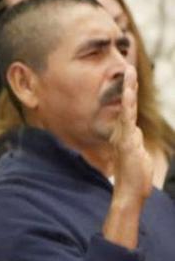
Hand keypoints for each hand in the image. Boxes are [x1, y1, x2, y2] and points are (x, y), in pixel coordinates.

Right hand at [109, 65, 152, 203]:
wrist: (130, 193)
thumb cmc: (135, 177)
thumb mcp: (137, 155)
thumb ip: (134, 142)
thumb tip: (134, 132)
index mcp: (125, 134)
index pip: (128, 110)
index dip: (129, 94)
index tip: (130, 78)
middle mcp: (122, 132)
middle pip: (126, 104)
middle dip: (128, 86)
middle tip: (129, 67)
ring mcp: (123, 136)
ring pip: (126, 108)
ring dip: (127, 90)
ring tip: (129, 73)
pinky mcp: (126, 142)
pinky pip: (126, 121)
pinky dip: (127, 106)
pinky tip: (128, 94)